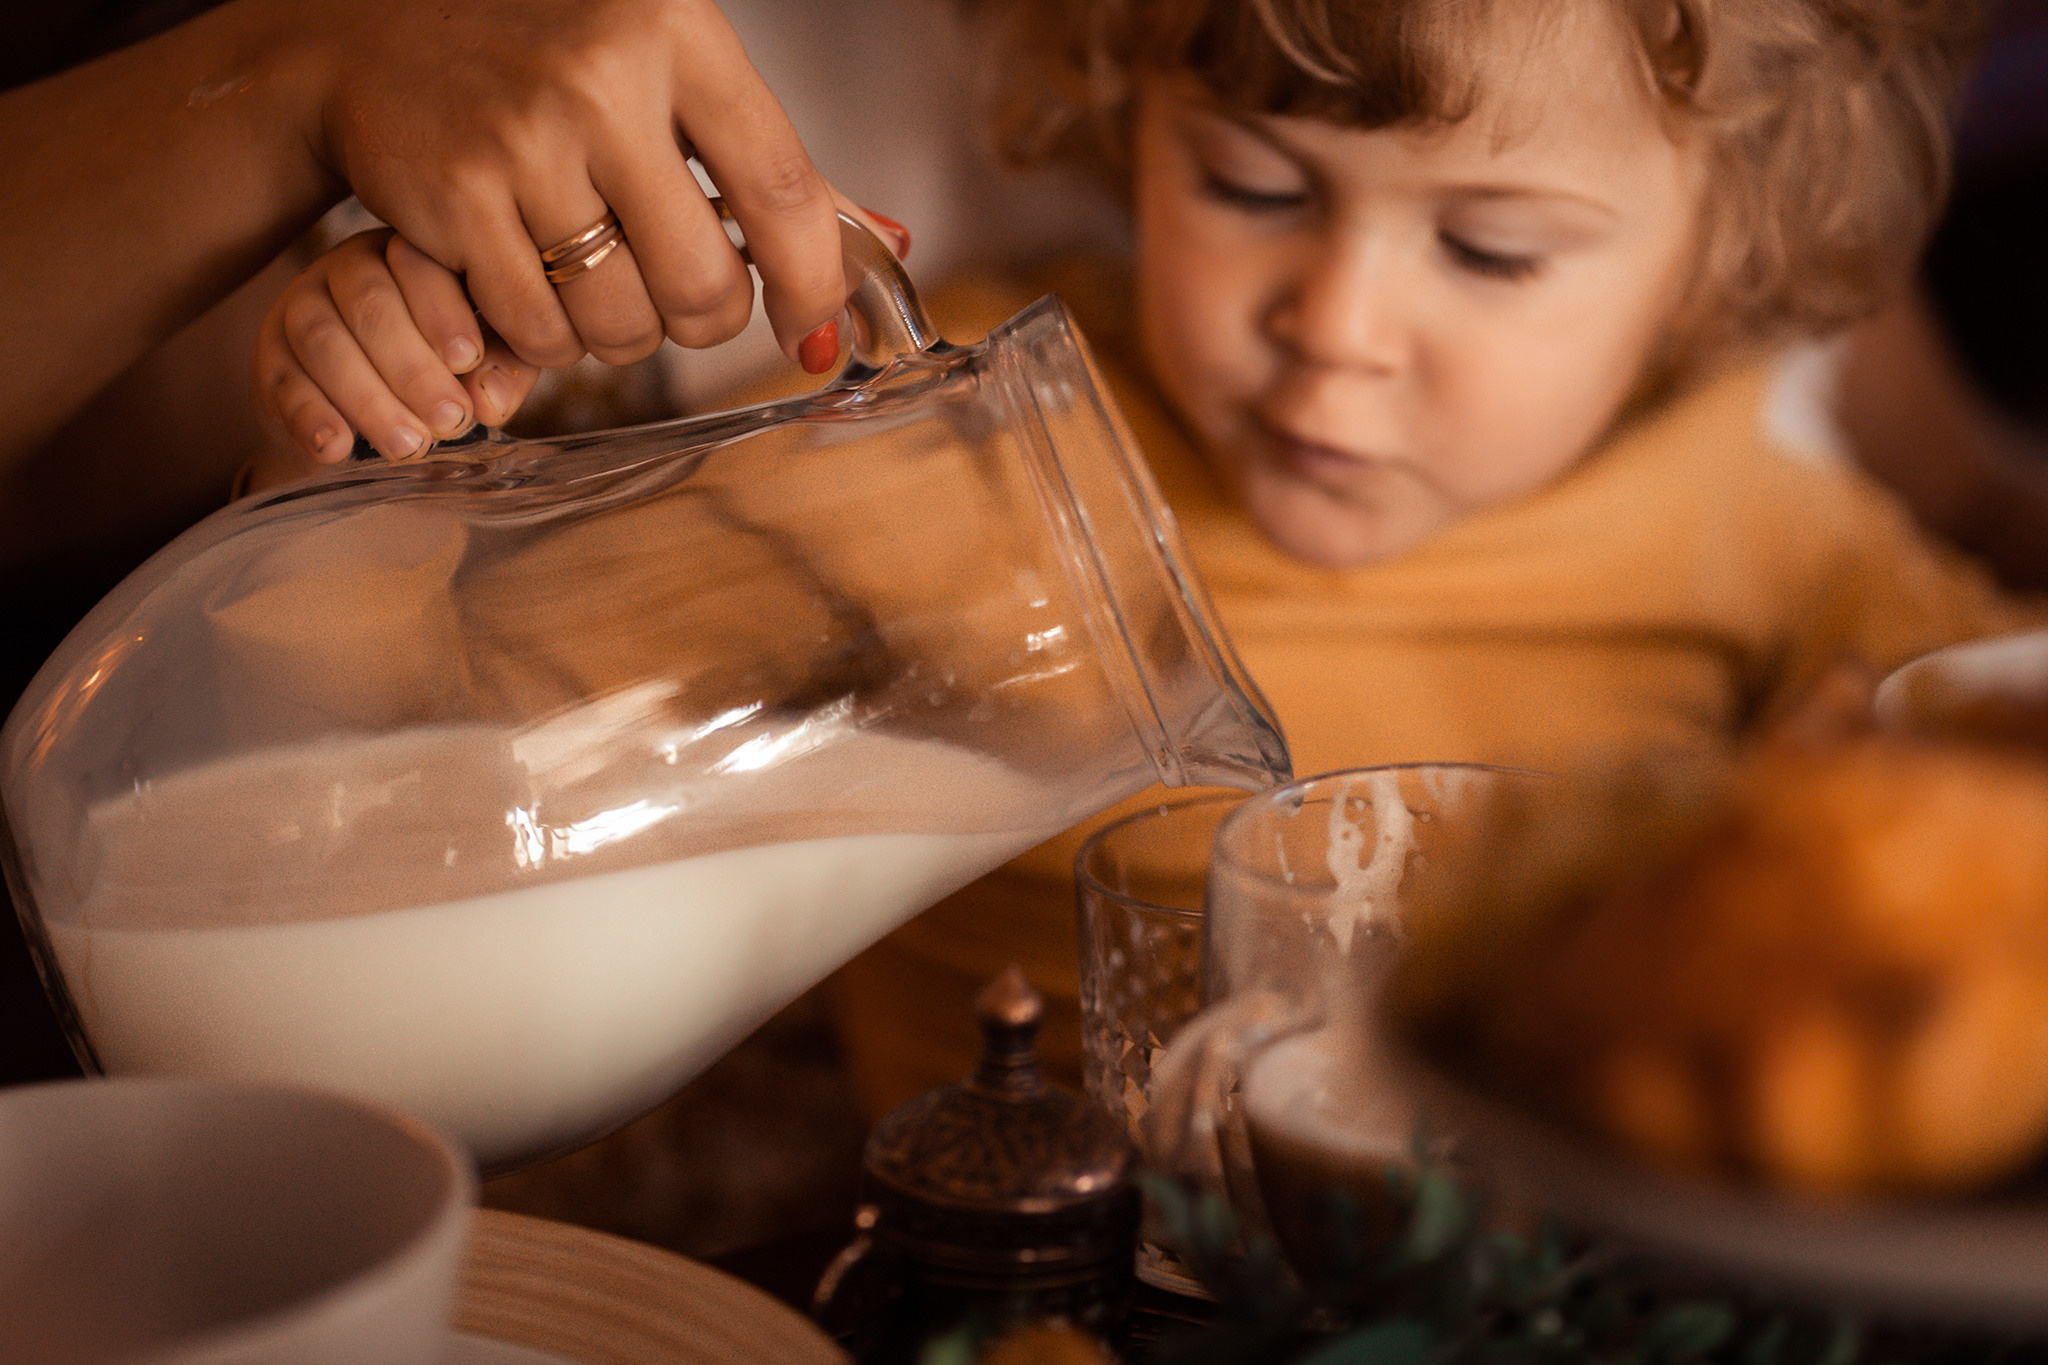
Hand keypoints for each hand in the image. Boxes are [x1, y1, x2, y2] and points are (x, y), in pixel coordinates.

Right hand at [254, 229, 538, 463]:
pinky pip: (283, 382)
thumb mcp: (485, 365)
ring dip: (369, 399)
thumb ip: (501, 372)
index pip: (419, 266)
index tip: (468, 360)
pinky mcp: (269, 359)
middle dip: (414, 368)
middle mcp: (347, 271)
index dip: (443, 313)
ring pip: (323, 341)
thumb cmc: (443, 373)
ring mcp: (299, 310)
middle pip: (370, 304)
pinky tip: (339, 448)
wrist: (363, 416)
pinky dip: (311, 416)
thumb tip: (490, 402)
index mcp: (408, 257)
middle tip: (451, 421)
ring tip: (410, 447)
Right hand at [299, 0, 850, 374]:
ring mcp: (521, 142)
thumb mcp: (669, 74)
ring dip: (621, 335)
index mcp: (676, 35)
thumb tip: (892, 244)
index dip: (813, 284)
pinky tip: (532, 284)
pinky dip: (547, 340)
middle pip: (703, 285)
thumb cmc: (552, 58)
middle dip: (702, 319)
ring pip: (622, 323)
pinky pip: (540, 333)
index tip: (814, 331)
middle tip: (676, 295)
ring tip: (595, 280)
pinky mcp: (454, 200)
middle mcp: (601, 83)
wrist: (376, 31)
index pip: (783, 191)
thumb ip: (769, 163)